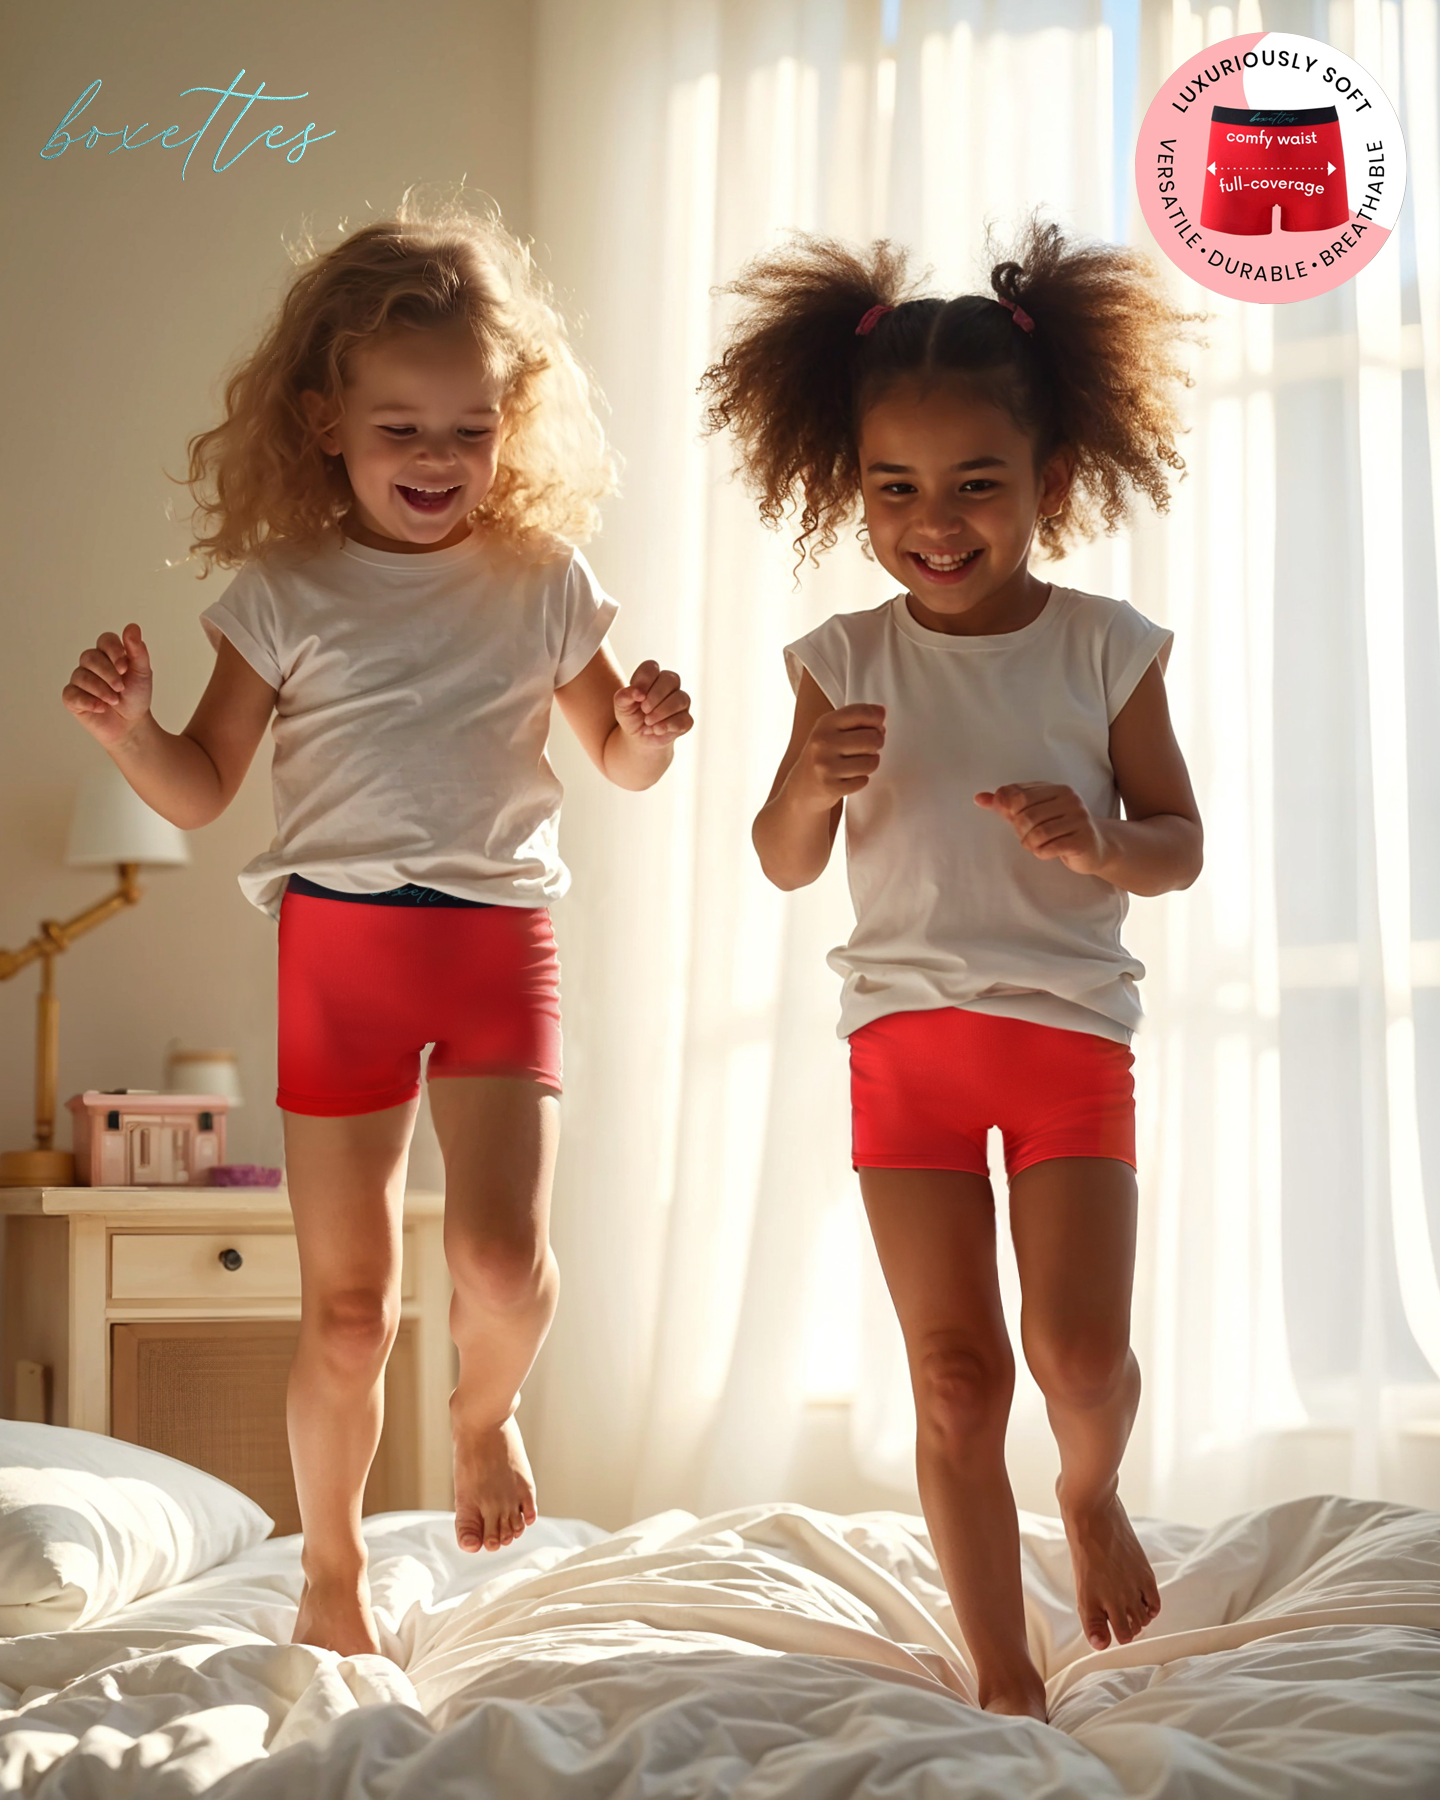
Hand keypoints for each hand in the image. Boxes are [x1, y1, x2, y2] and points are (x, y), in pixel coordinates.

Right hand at [62, 624, 153, 748]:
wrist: (132, 724)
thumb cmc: (136, 696)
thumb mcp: (142, 673)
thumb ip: (137, 650)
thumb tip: (132, 627)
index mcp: (108, 654)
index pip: (105, 640)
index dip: (114, 651)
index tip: (125, 667)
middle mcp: (91, 664)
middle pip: (90, 657)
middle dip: (108, 674)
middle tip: (121, 688)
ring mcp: (79, 680)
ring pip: (81, 676)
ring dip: (102, 690)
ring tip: (115, 700)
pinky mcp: (72, 697)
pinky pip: (72, 694)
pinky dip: (89, 701)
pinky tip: (102, 708)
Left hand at [613, 660, 692, 743]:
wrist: (638, 737)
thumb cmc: (631, 716)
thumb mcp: (621, 707)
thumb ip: (624, 696)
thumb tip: (638, 692)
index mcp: (652, 677)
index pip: (652, 667)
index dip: (644, 681)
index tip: (637, 696)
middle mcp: (670, 686)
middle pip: (671, 679)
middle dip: (655, 696)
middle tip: (644, 709)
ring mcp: (681, 702)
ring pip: (681, 698)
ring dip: (662, 711)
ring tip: (648, 722)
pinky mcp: (686, 720)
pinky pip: (685, 719)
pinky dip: (669, 725)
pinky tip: (656, 730)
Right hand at [789, 703, 886, 811]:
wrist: (801, 787)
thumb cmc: (823, 755)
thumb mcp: (832, 730)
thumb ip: (856, 718)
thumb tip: (881, 711)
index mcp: (825, 723)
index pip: (862, 712)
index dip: (877, 719)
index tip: (876, 725)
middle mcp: (823, 742)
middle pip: (873, 738)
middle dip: (877, 743)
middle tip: (868, 748)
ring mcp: (826, 765)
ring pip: (871, 762)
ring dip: (870, 764)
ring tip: (858, 763)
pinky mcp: (831, 786)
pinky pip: (864, 781)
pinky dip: (861, 780)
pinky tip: (849, 778)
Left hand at [974, 782, 1107, 874]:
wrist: (1095, 847)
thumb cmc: (1058, 828)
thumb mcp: (1033, 811)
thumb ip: (1006, 804)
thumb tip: (979, 798)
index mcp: (1056, 789)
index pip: (1018, 795)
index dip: (1008, 810)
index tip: (1012, 818)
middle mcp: (1070, 800)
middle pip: (1025, 815)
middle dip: (1019, 830)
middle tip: (1026, 836)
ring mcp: (1079, 819)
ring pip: (1037, 833)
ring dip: (1029, 844)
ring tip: (1035, 845)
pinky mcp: (1082, 840)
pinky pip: (1049, 848)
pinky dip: (1041, 853)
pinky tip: (1046, 852)